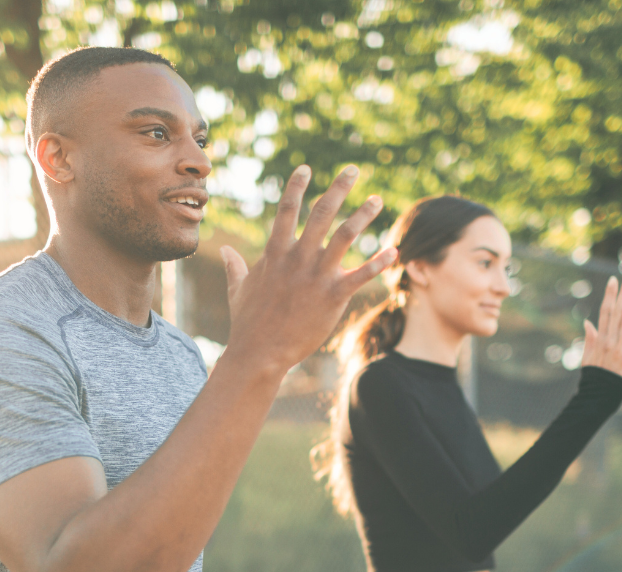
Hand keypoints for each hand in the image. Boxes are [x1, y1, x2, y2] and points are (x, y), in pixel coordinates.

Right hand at [218, 165, 396, 377]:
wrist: (259, 353)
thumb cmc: (247, 323)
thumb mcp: (237, 290)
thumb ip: (235, 266)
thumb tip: (227, 251)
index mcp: (275, 253)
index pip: (286, 209)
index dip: (296, 186)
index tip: (306, 168)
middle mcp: (298, 258)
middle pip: (321, 212)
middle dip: (339, 188)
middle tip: (353, 170)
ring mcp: (316, 276)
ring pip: (345, 235)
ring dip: (363, 215)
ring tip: (377, 200)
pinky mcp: (333, 297)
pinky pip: (361, 275)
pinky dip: (379, 262)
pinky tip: (394, 251)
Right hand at [581, 275, 621, 380]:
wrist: (600, 396)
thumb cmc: (595, 377)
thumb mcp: (587, 358)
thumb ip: (589, 338)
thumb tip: (588, 322)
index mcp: (600, 340)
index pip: (605, 313)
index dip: (609, 296)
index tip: (613, 281)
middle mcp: (610, 341)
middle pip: (617, 313)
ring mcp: (621, 349)